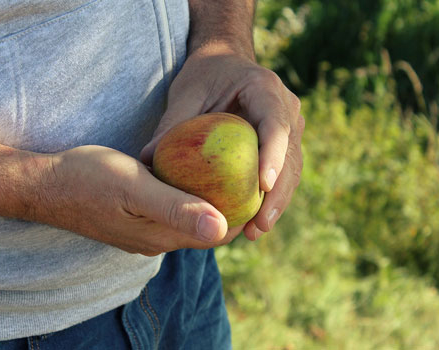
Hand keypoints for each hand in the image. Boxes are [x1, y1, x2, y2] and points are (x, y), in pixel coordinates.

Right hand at [32, 145, 241, 255]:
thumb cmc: (88, 179)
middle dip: (231, 207)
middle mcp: (155, 240)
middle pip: (205, 228)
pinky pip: (170, 211)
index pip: (217, 234)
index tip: (261, 186)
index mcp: (160, 236)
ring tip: (228, 171)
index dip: (243, 214)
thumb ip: (176, 208)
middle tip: (250, 172)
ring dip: (208, 200)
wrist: (44, 185)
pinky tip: (189, 172)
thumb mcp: (134, 187)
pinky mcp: (132, 220)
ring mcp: (142, 232)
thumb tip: (221, 228)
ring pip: (187, 219)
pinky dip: (186, 195)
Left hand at [140, 44, 304, 240]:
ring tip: (256, 231)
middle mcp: (287, 107)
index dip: (274, 155)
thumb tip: (147, 162)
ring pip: (292, 169)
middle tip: (260, 225)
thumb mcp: (185, 94)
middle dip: (278, 193)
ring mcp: (290, 126)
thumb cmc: (203, 76)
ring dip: (277, 202)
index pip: (275, 125)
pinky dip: (270, 197)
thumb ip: (171, 125)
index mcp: (266, 89)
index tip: (263, 185)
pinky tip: (252, 222)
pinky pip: (282, 173)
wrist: (224, 62)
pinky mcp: (284, 144)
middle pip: (291, 155)